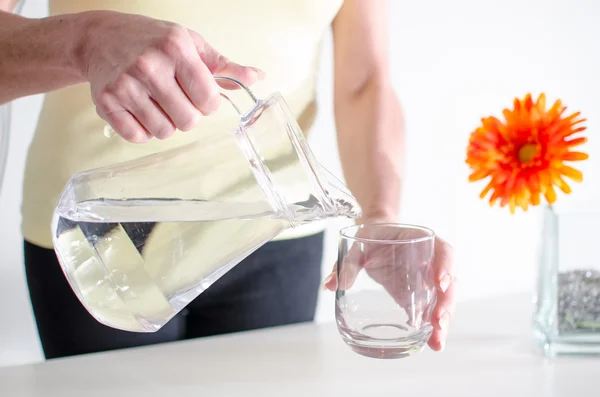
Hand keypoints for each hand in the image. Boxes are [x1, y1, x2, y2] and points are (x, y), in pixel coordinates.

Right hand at [80, 11, 261, 142]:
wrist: (100, 38)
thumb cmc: (151, 40)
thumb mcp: (190, 43)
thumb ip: (223, 65)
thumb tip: (257, 77)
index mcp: (175, 49)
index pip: (208, 100)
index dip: (208, 103)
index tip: (199, 95)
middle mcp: (149, 66)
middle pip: (188, 121)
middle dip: (188, 115)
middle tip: (177, 99)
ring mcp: (125, 85)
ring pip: (164, 132)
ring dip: (166, 123)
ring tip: (158, 103)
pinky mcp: (106, 103)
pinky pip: (138, 137)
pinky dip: (143, 130)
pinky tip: (140, 110)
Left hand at [323, 220, 454, 350]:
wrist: (374, 239)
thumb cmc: (370, 238)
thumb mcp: (357, 246)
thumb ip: (346, 264)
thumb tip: (330, 285)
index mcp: (421, 240)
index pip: (444, 250)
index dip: (446, 266)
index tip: (440, 283)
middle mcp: (431, 261)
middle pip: (449, 283)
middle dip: (446, 304)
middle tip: (438, 322)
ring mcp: (427, 281)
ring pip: (444, 301)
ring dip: (443, 322)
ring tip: (436, 343)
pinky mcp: (418, 297)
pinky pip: (429, 312)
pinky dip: (430, 328)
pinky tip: (430, 343)